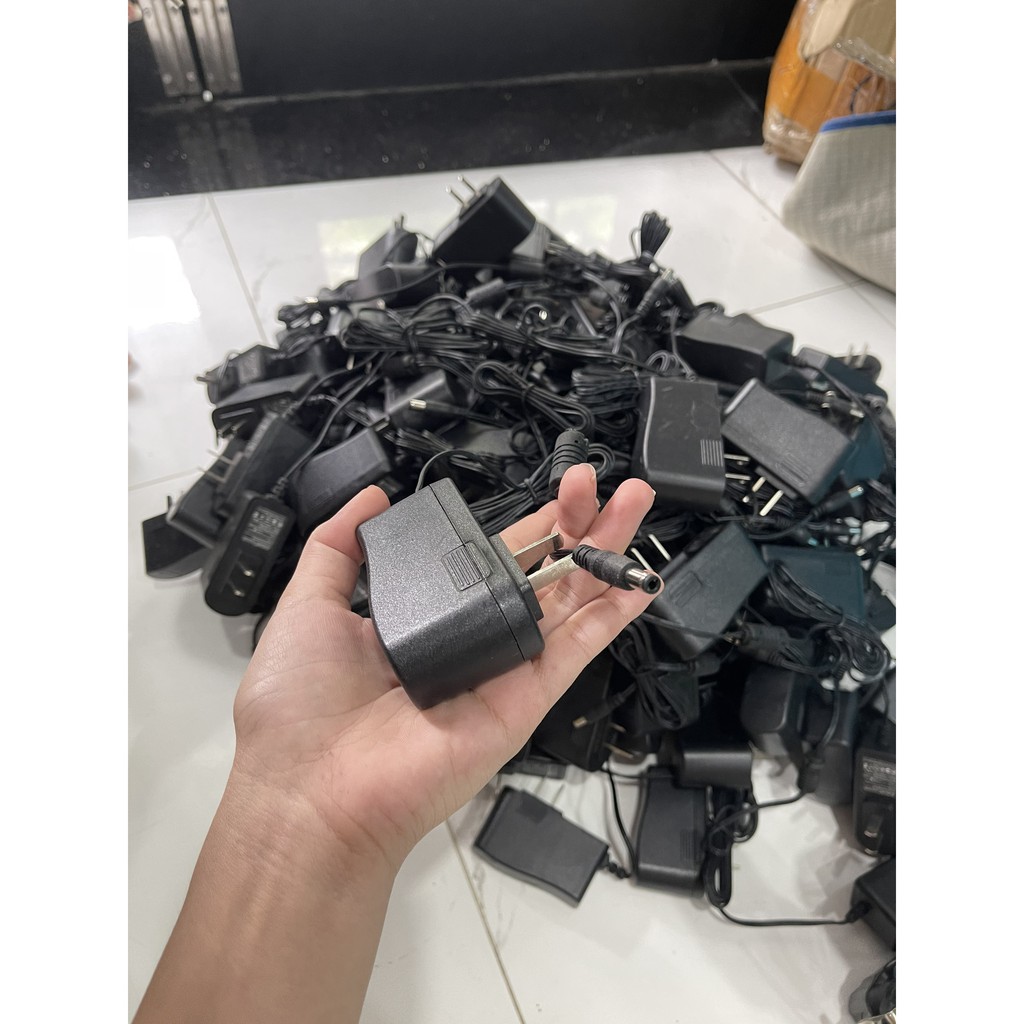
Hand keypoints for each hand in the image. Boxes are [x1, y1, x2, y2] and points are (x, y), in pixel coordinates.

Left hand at [230, 465, 658, 872]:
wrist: (309, 792)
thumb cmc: (298, 714)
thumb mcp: (308, 605)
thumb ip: (339, 547)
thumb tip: (370, 498)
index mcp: (427, 618)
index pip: (492, 560)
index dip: (527, 523)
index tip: (553, 490)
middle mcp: (471, 642)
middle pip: (541, 572)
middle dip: (576, 524)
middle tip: (599, 484)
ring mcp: (502, 670)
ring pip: (570, 602)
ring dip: (605, 553)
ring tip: (633, 506)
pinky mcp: (523, 699)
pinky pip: (578, 650)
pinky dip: (613, 615)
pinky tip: (638, 579)